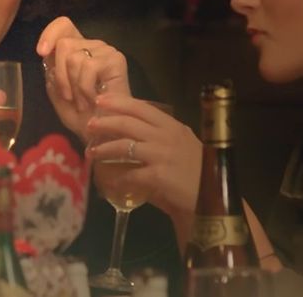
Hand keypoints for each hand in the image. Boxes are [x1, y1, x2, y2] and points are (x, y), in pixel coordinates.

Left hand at [36, 16, 130, 139]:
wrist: (101, 134)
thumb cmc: (80, 116)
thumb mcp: (57, 92)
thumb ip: (51, 71)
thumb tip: (48, 56)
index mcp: (76, 49)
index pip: (63, 24)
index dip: (50, 34)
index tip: (42, 53)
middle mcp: (91, 45)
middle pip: (64, 44)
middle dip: (60, 75)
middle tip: (69, 96)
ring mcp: (105, 51)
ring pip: (74, 57)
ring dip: (73, 86)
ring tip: (82, 101)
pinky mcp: (116, 60)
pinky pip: (88, 66)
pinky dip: (85, 88)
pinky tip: (93, 99)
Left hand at [85, 95, 200, 222]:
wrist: (212, 202)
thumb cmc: (196, 174)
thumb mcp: (182, 147)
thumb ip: (161, 137)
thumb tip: (131, 133)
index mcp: (173, 127)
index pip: (142, 107)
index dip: (119, 102)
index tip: (101, 99)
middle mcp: (167, 137)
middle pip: (128, 123)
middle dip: (105, 122)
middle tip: (89, 124)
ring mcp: (162, 156)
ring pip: (124, 146)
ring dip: (105, 149)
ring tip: (92, 152)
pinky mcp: (158, 176)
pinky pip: (130, 174)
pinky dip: (118, 178)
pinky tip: (110, 182)